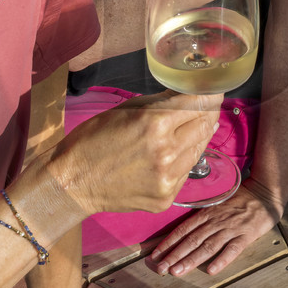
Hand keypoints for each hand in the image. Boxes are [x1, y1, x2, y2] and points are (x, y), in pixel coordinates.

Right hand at [50, 91, 221, 219]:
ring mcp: (168, 178)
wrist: (72, 182)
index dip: (211, 93)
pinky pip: (185, 173)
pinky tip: (170, 155)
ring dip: (197, 137)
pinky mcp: (165, 198)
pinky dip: (182, 161)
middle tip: (209, 105)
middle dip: (209, 113)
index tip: (215, 89)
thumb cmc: (94, 139)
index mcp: (156, 123)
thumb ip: (162, 102)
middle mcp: (167, 151)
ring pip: (199, 150)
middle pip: (205, 126)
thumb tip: (189, 93)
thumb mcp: (127, 110)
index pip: (200, 103)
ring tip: (190, 129)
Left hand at [145, 179, 281, 276]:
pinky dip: (222, 260)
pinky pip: (233, 249)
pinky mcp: (246, 236)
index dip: (168, 243)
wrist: (264, 193)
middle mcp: (216, 221)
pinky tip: (212, 271)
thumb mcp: (217, 205)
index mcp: (207, 213)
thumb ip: (202, 218)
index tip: (155, 255)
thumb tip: (183, 233)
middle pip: (192, 240)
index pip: (183, 229)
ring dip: (191, 260)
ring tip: (177, 271)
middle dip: (174, 255)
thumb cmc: (239, 201)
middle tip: (161, 269)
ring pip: (208, 246)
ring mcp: (231, 229)